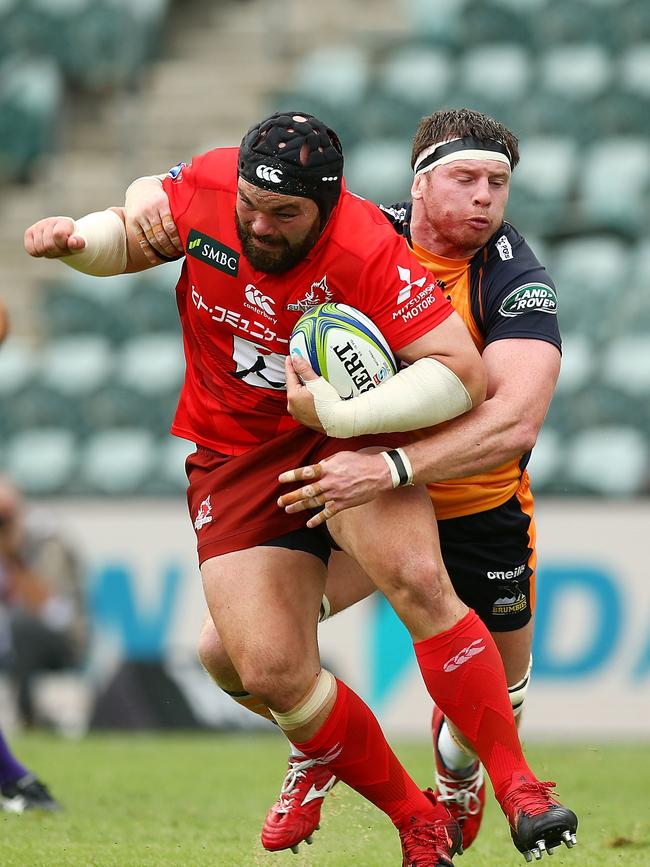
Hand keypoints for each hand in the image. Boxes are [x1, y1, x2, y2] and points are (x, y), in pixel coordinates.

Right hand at [24, 217, 84, 258]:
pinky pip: (31, 250)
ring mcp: (39, 226)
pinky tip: (44, 248)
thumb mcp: (78, 245)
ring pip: (41, 248)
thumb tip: (74, 243)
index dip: (64, 245)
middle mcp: (50, 221)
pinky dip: (39, 253)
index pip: (58, 235)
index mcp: (65, 223)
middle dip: (57, 252)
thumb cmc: (71, 242)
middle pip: (49, 246)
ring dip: (49, 253)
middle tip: (62, 249)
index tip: (69, 245)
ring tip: (55, 248)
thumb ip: (78, 243)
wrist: (64, 239)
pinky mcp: (29, 233)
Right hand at [124, 176, 182, 264]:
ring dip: (162, 250)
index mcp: (161, 203)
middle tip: (178, 253)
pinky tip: (155, 259)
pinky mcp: (133, 222)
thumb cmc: (161, 196)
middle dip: (170, 247)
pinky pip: (142, 240)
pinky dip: (149, 251)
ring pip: (152, 239)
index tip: (184, 246)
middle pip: (161, 235)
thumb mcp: (170, 198)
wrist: (140, 187)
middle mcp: (149, 210)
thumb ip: (180, 209)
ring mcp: (140, 217)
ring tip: (170, 255)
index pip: (170, 226)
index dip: (177, 239)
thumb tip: (196, 223)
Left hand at [277, 450, 393, 527]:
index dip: (292, 476)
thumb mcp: (341, 456)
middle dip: (291, 497)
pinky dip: (318, 519)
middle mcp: (330, 482)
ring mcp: (336, 495)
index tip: (280, 479)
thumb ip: (327, 462)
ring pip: (314, 503)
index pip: (305, 472)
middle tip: (279, 501)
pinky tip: (309, 524)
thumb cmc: (360, 462)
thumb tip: (318, 466)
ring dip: (299, 507)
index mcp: (328, 468)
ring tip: (288, 510)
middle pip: (306, 491)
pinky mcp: (343, 504)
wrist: (378, 474)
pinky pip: (328, 513)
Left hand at [285, 353, 326, 431]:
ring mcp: (297, 414)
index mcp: (293, 396)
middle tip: (302, 368)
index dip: (290, 365)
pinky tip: (313, 396)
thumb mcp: (316, 382)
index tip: (290, 357)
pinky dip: (305, 399)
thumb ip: (304, 369)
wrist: (338, 420)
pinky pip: (302, 405)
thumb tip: (296, 359)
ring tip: (310, 383)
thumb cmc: (329, 403)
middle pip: (293, 386)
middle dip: (297, 377)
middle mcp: (292, 406)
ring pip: (297, 397)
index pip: (289, 375)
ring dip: (301, 389)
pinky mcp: (304, 419)